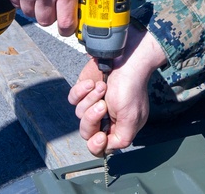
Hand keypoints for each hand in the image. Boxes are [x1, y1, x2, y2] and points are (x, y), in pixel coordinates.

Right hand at [2, 0, 86, 36]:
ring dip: (36, 8)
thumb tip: (85, 3)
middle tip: (54, 7)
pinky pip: (16, 4)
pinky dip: (22, 0)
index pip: (66, 24)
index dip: (68, 29)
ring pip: (30, 14)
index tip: (68, 28)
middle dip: (51, 17)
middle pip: (46, 22)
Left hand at [69, 26, 168, 155]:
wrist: (126, 58)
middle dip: (92, 118)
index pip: (101, 146)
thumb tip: (107, 147)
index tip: (100, 136)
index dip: (96, 144)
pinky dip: (81, 91)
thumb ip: (121, 139)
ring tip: (102, 87)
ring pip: (79, 114)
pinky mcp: (84, 89)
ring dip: (91, 99)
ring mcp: (93, 101)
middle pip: (87, 131)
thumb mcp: (132, 119)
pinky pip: (73, 98)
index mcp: (119, 126)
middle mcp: (105, 116)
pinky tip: (92, 83)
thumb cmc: (131, 87)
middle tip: (102, 105)